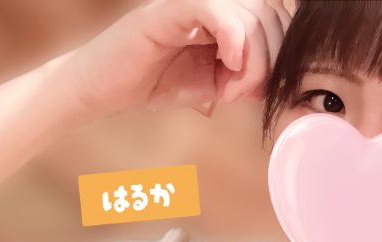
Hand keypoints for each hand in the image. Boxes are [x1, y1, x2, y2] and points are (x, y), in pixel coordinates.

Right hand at [65, 0, 293, 116]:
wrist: (103, 88)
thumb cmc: (153, 84)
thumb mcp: (211, 85)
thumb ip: (242, 76)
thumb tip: (272, 79)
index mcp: (222, 15)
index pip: (272, 19)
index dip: (278, 55)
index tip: (256, 90)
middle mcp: (211, 2)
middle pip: (267, 15)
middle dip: (268, 61)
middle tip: (242, 93)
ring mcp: (190, 2)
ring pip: (248, 14)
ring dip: (251, 61)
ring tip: (229, 90)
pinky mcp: (170, 9)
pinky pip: (216, 9)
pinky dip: (233, 40)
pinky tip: (227, 65)